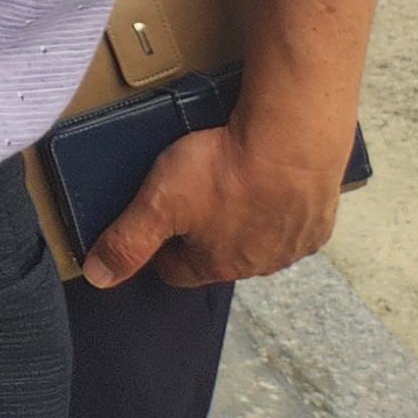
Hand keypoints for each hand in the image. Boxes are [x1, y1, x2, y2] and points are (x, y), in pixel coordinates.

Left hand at [80, 112, 350, 289]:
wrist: (293, 140)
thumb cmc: (225, 169)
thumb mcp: (160, 202)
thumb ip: (127, 240)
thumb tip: (97, 277)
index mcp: (217, 264)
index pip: (176, 271)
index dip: (157, 249)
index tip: (151, 225)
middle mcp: (259, 265)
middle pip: (219, 257)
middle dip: (201, 234)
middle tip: (190, 194)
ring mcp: (294, 245)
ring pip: (259, 240)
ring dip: (243, 220)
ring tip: (228, 180)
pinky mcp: (320, 220)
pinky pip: (294, 221)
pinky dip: (280, 206)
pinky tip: (269, 179)